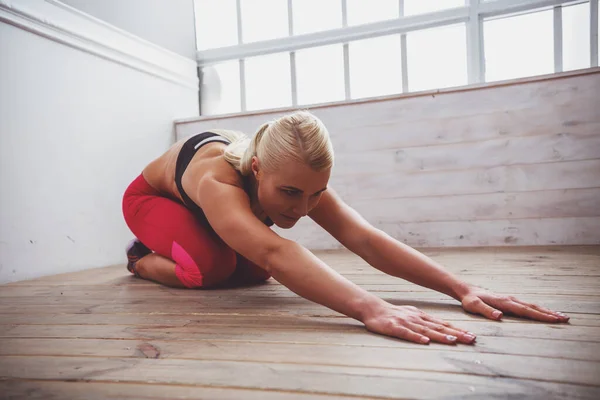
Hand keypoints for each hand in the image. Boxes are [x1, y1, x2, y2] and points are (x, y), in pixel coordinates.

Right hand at [362, 304, 476, 344]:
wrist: (373, 309)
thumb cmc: (393, 314)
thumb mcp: (412, 314)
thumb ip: (425, 321)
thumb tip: (441, 327)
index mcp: (421, 316)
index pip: (443, 324)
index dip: (458, 330)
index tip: (472, 335)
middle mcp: (417, 319)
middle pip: (439, 327)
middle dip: (456, 333)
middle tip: (471, 339)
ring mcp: (406, 323)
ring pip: (426, 330)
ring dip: (440, 336)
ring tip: (453, 341)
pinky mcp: (395, 328)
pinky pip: (406, 334)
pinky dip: (416, 337)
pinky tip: (425, 341)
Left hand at [460, 286, 569, 322]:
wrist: (467, 290)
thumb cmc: (470, 300)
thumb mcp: (474, 306)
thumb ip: (486, 311)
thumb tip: (500, 316)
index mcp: (505, 302)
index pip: (526, 310)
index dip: (541, 316)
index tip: (555, 320)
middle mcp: (510, 299)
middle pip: (534, 307)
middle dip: (550, 313)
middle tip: (566, 319)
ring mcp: (511, 299)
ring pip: (532, 305)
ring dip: (547, 311)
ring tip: (561, 316)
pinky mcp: (510, 301)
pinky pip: (527, 306)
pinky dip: (538, 309)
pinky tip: (544, 313)